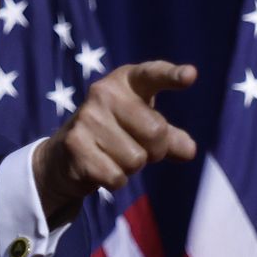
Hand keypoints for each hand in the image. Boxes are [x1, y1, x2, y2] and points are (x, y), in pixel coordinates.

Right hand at [33, 61, 197, 223]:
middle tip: (137, 147)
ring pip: (136, 160)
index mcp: (126, 81)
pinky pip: (117, 177)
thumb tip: (189, 150)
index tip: (191, 75)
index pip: (153, 75)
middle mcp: (104, 93)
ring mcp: (87, 118)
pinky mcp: (76, 145)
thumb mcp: (145, 129)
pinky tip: (101, 168)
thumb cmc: (116, 134)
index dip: (172, 76)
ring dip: (131, 167)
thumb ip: (170, 138)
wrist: (65, 154)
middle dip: (155, 151)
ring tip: (113, 155)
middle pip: (156, 132)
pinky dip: (115, 181)